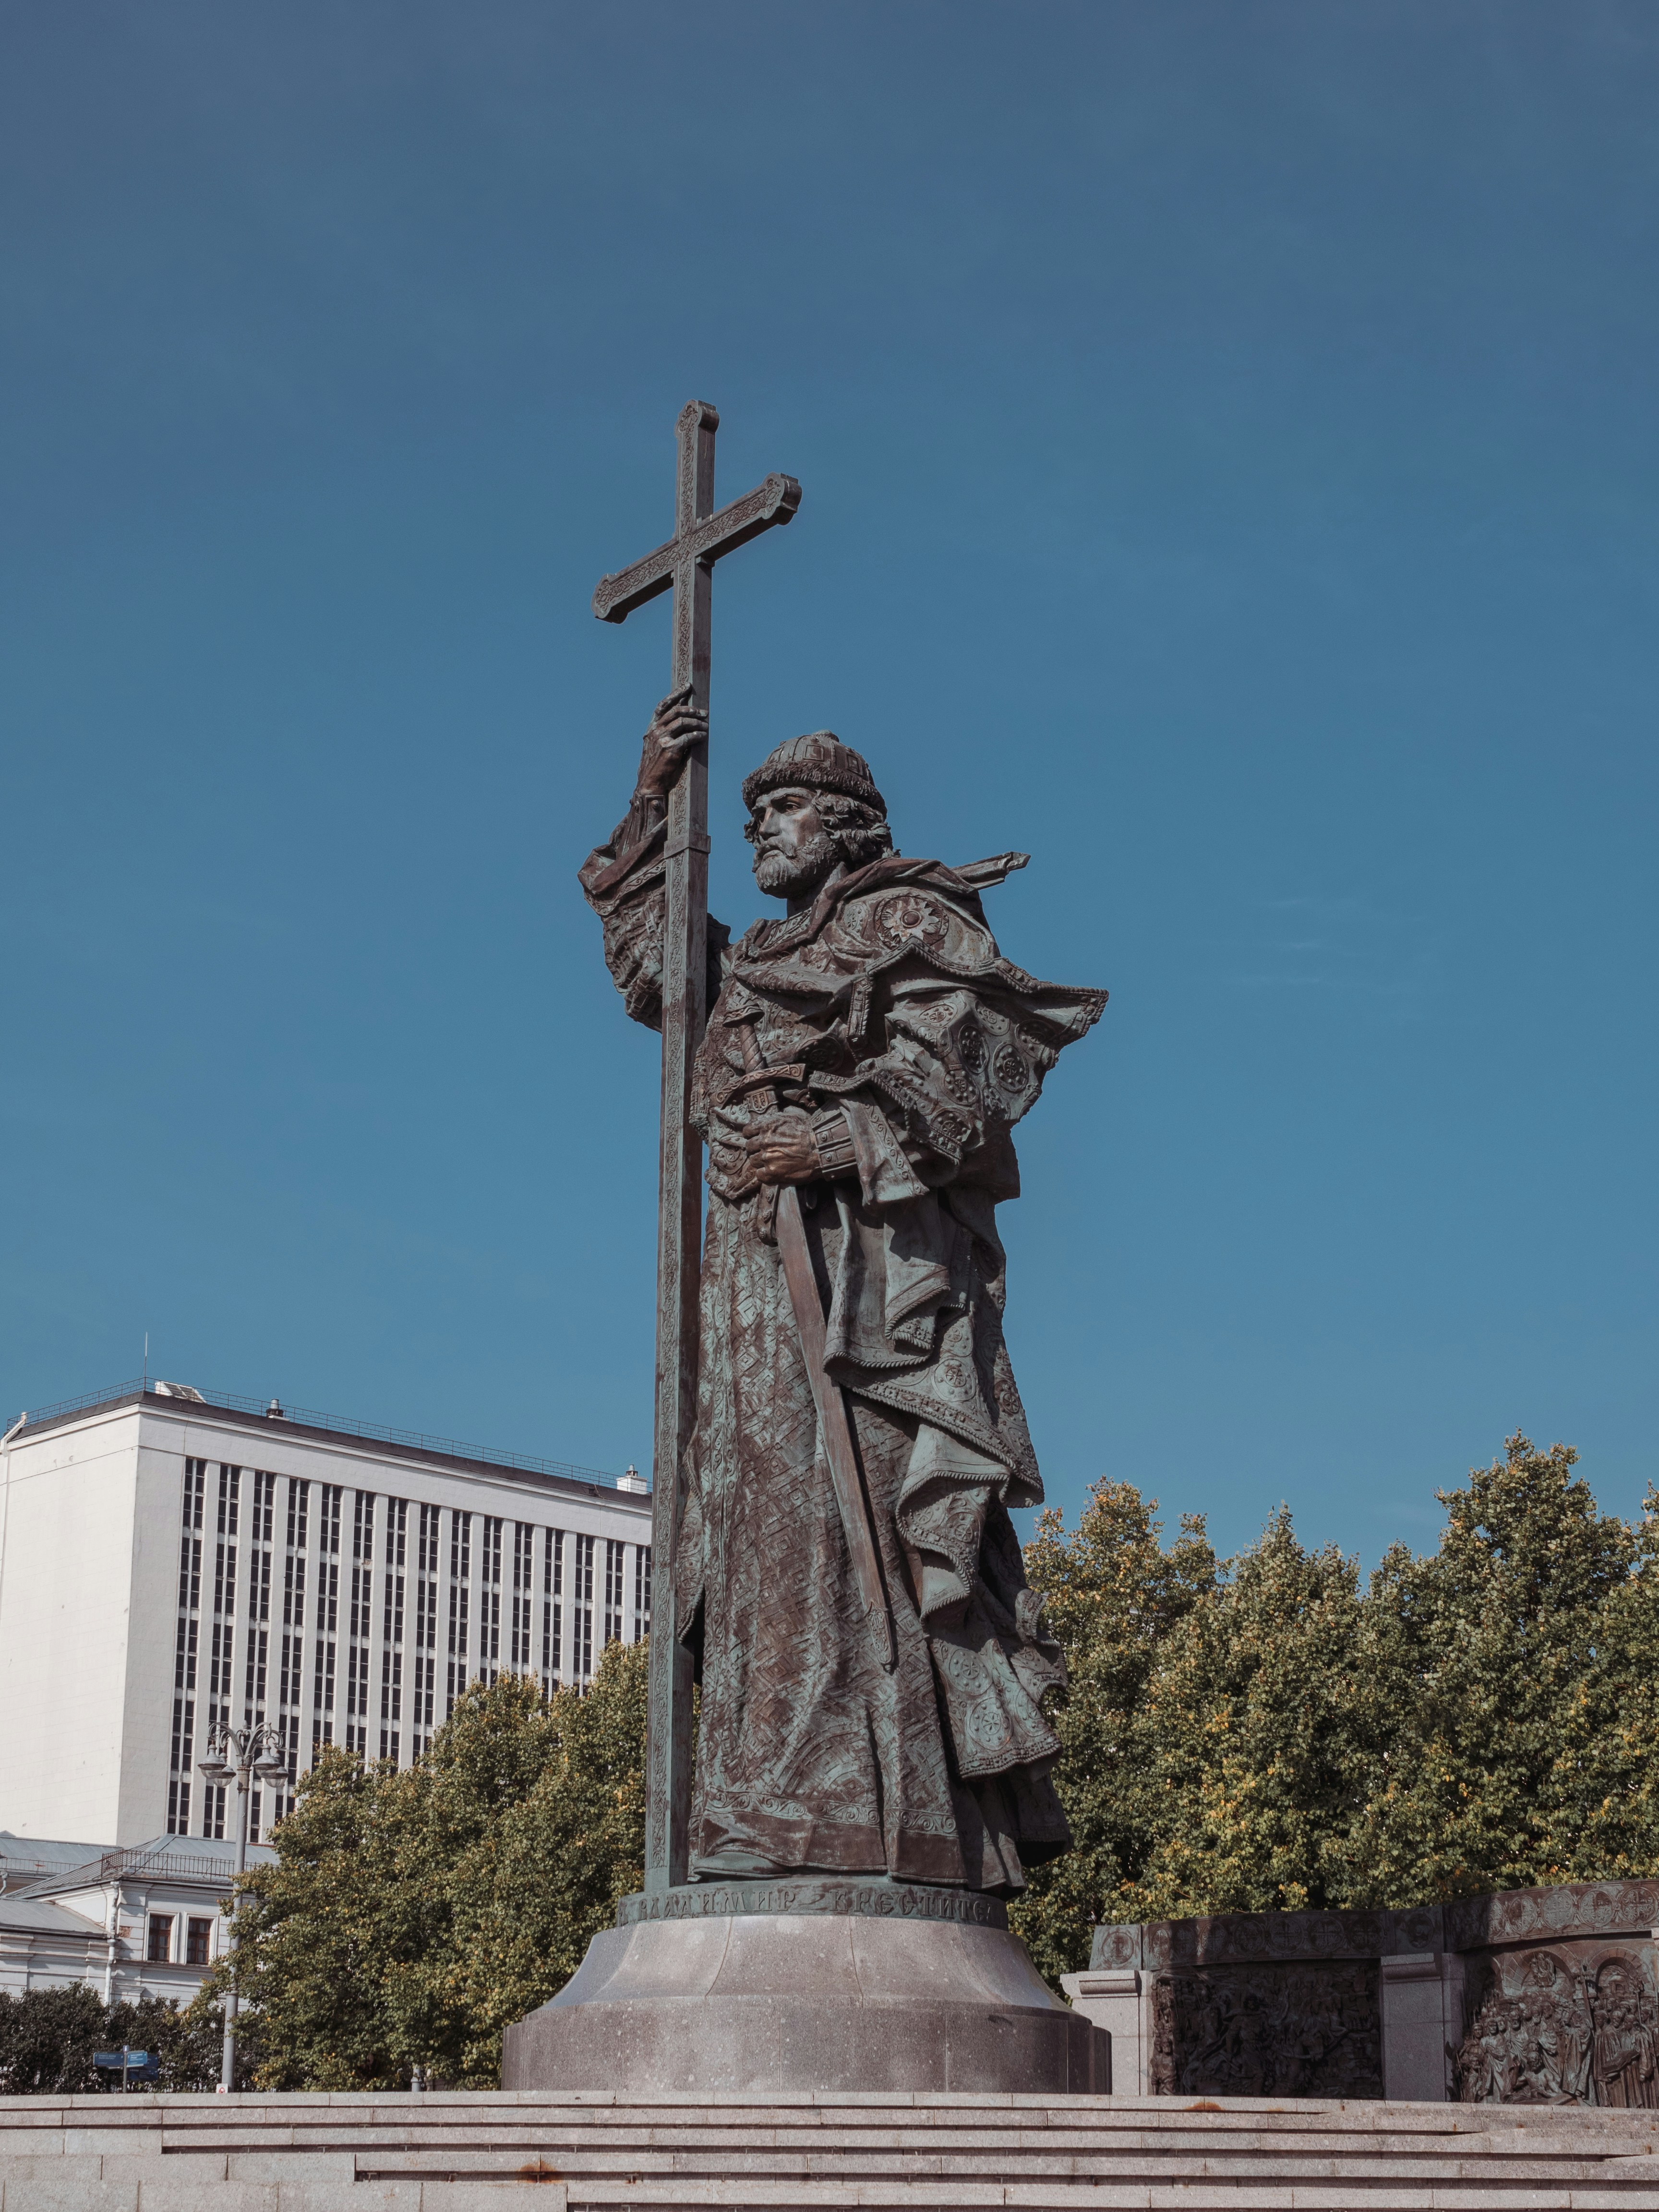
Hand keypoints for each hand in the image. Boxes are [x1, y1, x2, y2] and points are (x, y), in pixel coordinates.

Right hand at [635, 686, 706, 801]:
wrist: (649, 783)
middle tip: (704, 713)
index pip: (662, 706)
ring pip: (683, 722)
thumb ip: (667, 733)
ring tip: (706, 725)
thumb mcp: (658, 746)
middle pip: (676, 711)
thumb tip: (685, 723)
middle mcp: (654, 731)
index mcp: (651, 729)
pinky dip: (698, 735)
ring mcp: (661, 740)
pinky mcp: (670, 750)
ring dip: (697, 722)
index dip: (675, 694)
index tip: (687, 686)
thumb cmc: (656, 766)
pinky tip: (703, 736)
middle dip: (692, 709)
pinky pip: (688, 737)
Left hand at [708, 1107, 819, 1200]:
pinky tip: (774, 1171)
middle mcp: (763, 1141)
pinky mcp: (772, 1173)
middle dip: (756, 1149)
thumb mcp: (795, 1115)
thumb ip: (781, 1115)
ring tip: (773, 1161)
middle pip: (749, 1147)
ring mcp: (767, 1158)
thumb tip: (778, 1114)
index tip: (757, 1138)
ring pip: (754, 1161)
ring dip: (761, 1161)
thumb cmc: (810, 1131)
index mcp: (766, 1126)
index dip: (752, 1135)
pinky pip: (760, 1175)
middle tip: (767, 1151)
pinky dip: (765, 1174)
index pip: (747, 1131)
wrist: (822, 1149)